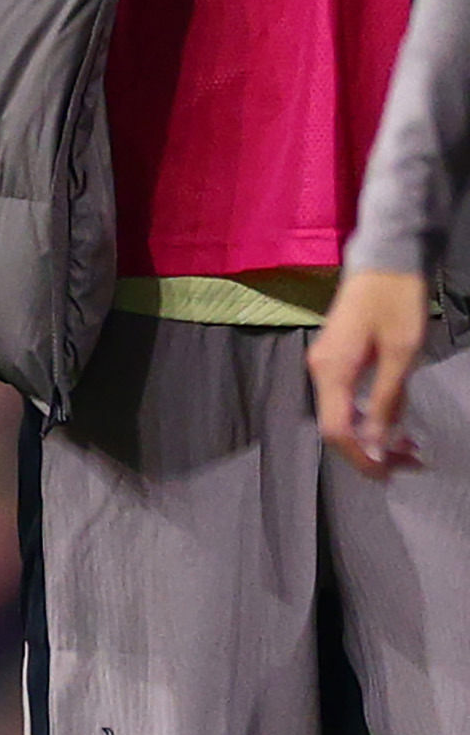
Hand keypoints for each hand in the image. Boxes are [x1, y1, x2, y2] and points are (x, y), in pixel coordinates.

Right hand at [310, 268, 431, 478]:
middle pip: (336, 426)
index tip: (393, 474)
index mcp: (332, 370)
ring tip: (410, 446)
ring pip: (342, 414)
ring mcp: (325, 362)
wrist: (384, 261)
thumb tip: (377, 444)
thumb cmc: (395, 303)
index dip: (362, 458)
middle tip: (413, 461)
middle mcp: (320, 369)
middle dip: (372, 450)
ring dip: (373, 435)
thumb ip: (387, 400)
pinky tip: (393, 421)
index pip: (337, 431)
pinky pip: (345, 398)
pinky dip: (368, 416)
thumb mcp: (401, 354)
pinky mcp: (335, 357)